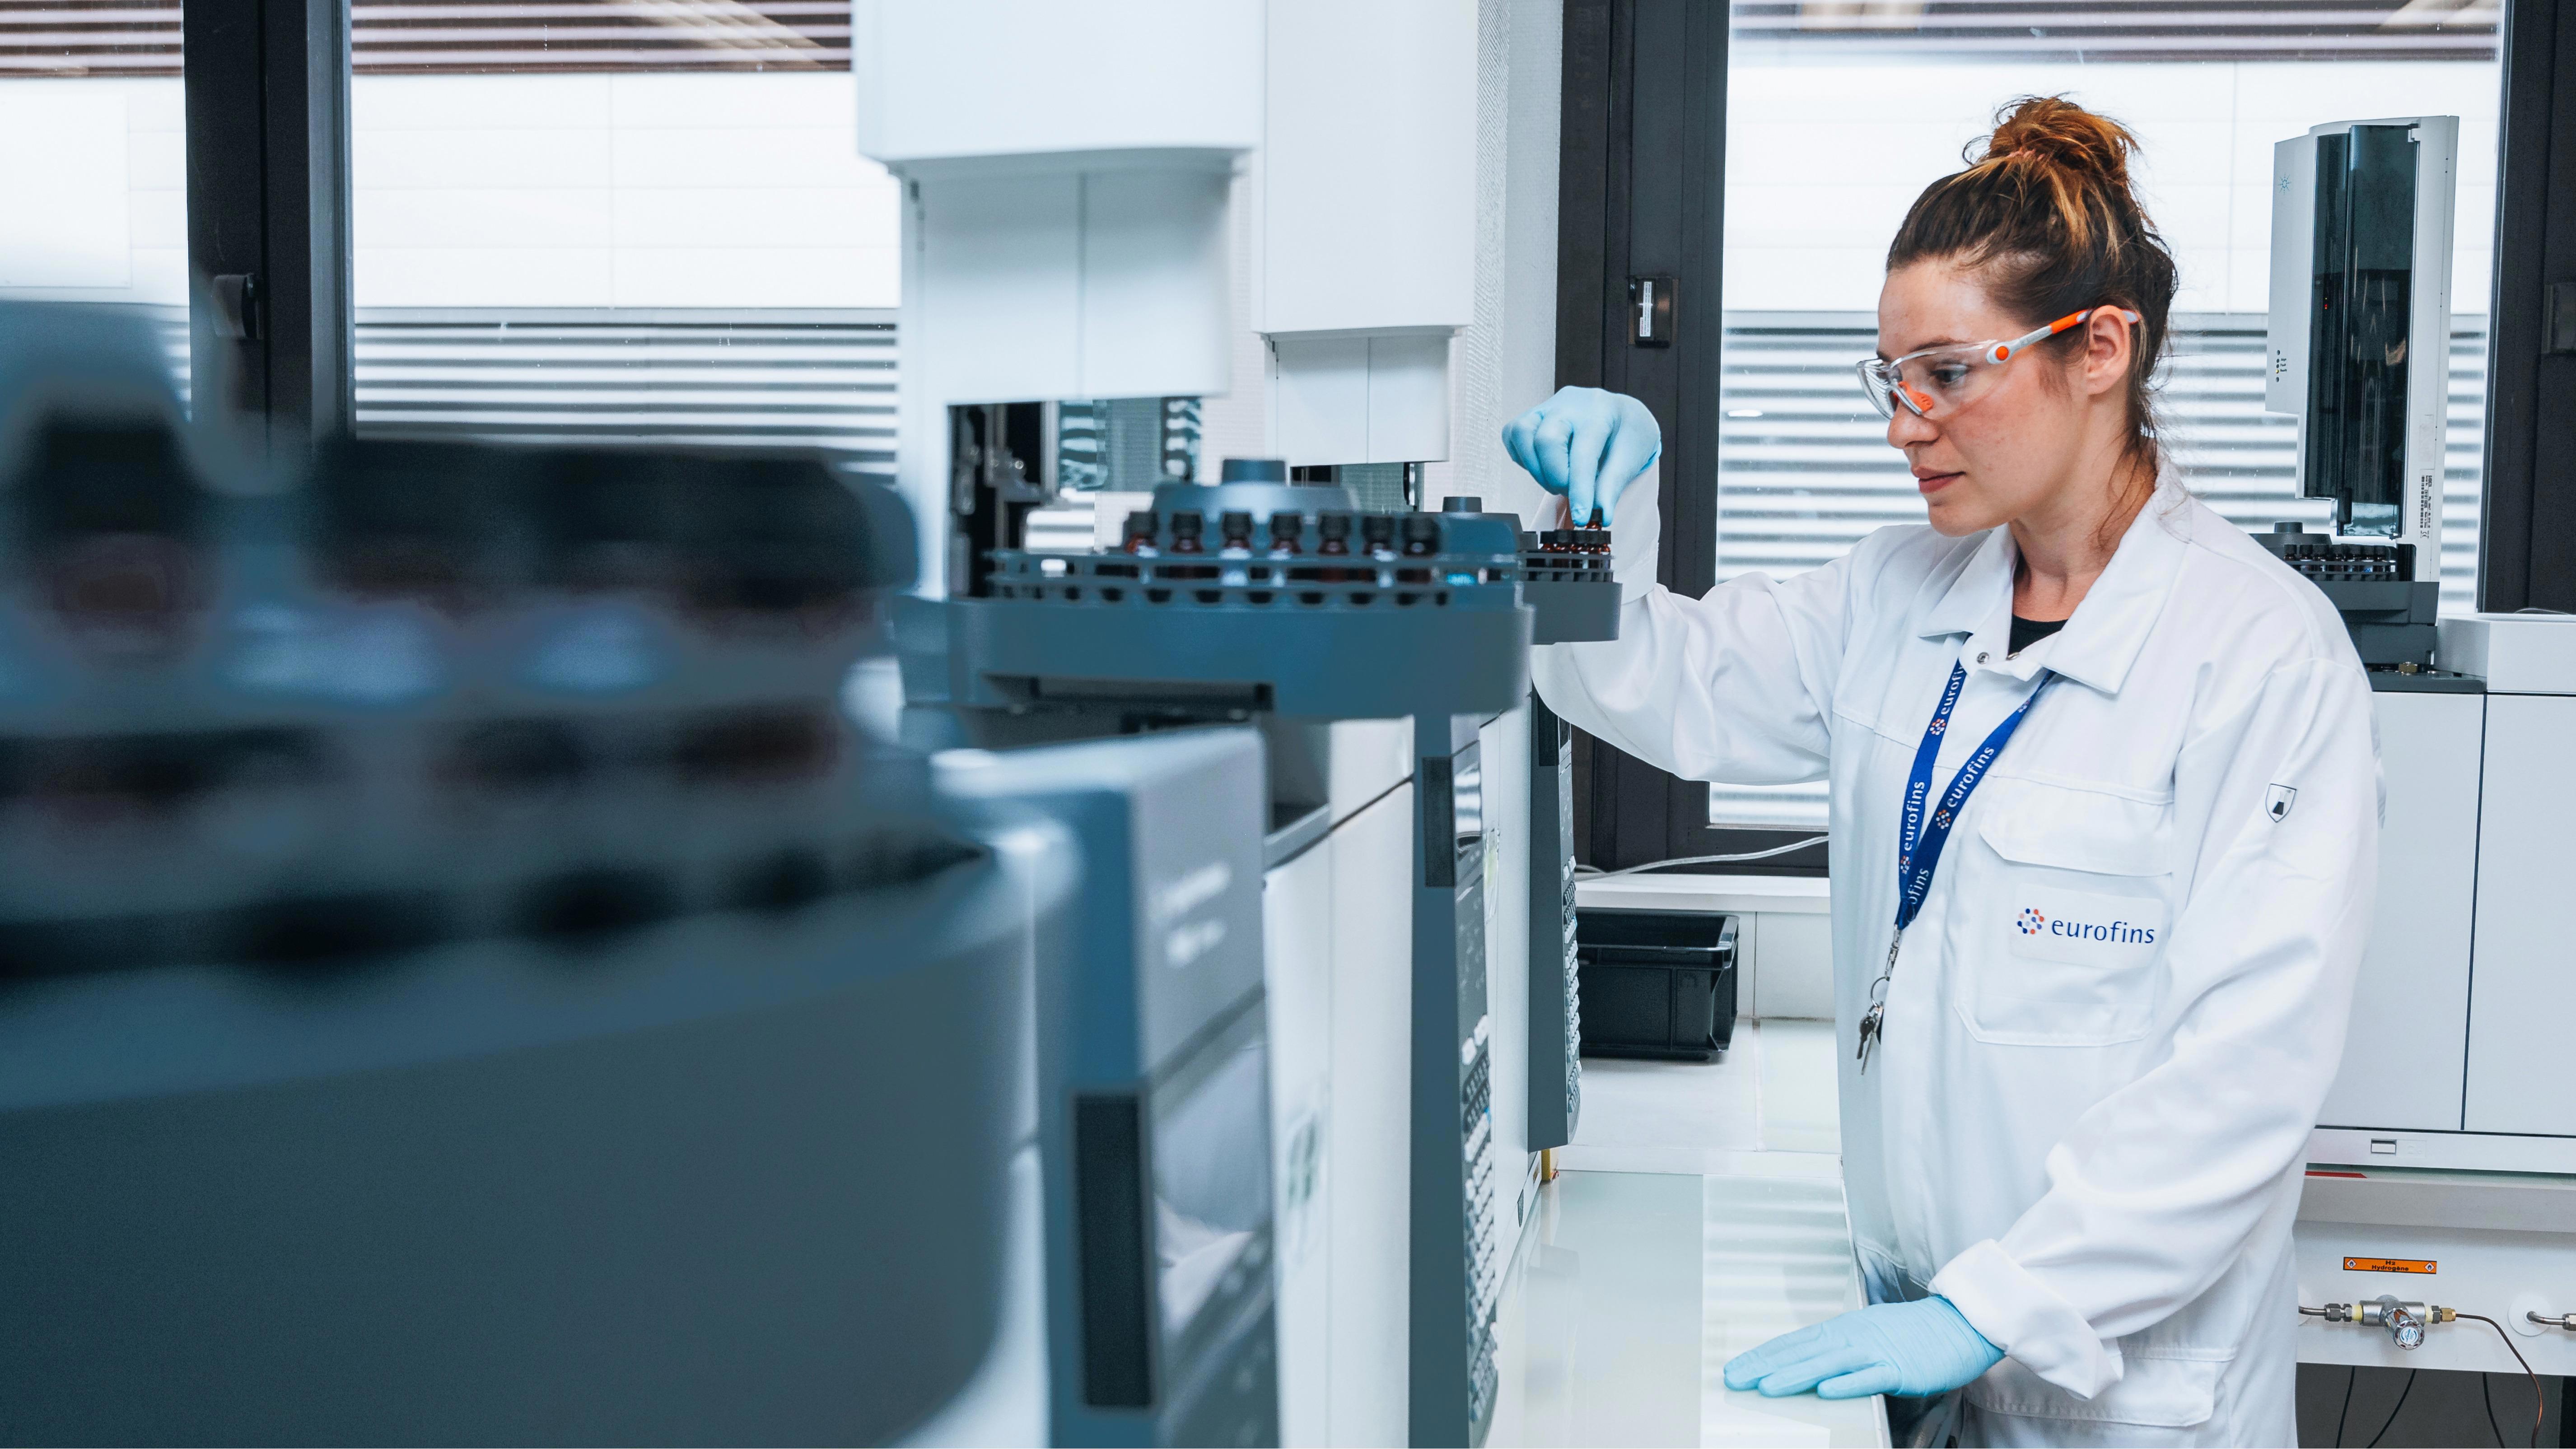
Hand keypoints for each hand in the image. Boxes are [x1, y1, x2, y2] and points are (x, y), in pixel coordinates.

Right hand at [1500, 386, 1660, 527]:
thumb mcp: (1630, 457)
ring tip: (1557, 479)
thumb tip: (1600, 513)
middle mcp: (1570, 403)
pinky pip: (1513, 434)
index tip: (1581, 516)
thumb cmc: (1626, 432)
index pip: (1583, 453)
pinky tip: (1544, 465)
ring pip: (1522, 433)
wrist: (1620, 414)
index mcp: (1599, 411)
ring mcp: (1547, 406)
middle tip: (1571, 491)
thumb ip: (1612, 485)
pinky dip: (1524, 457)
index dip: (1579, 489)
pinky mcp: (1532, 414)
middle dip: (1556, 477)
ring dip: (1536, 468)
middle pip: (1546, 440)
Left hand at [1721, 1297, 2002, 1399]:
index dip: (1763, 1355)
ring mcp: (1876, 1351)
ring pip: (1828, 1363)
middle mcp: (1853, 1337)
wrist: (1960, 1324)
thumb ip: (1840, 1348)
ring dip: (1796, 1375)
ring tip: (1766, 1386)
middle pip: (1802, 1352)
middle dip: (1765, 1366)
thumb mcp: (1869, 1334)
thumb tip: (1810, 1363)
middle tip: (1734, 1378)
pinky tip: (1826, 1390)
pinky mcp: (1900, 1368)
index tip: (1736, 1367)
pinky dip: (1848, 1383)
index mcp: (1843, 1330)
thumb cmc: (1915, 1333)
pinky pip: (1870, 1377)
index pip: (1794, 1343)